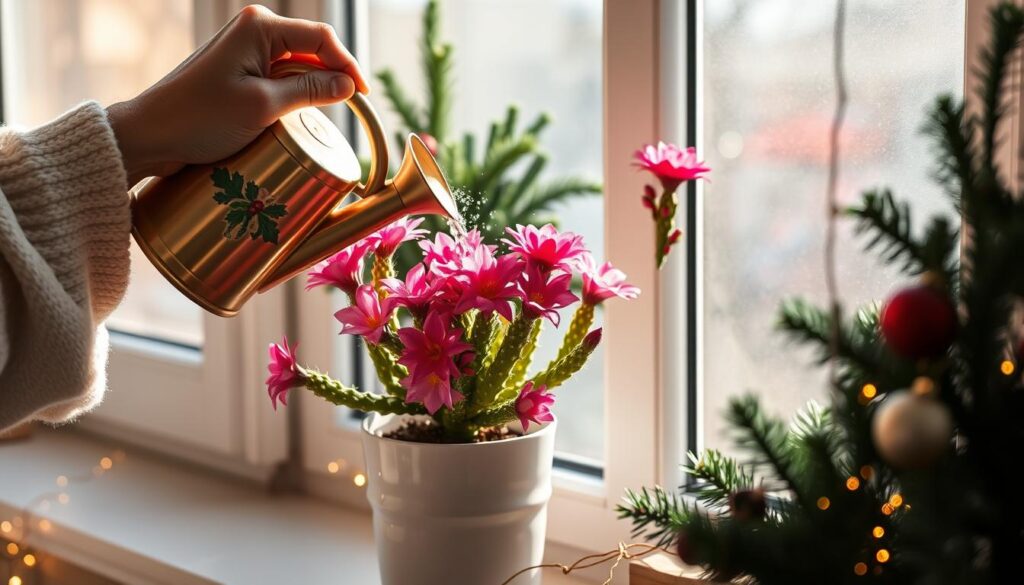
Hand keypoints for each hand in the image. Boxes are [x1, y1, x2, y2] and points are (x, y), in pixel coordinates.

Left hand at [107, 5, 367, 184]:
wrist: (150, 135)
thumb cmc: (199, 119)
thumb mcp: (262, 107)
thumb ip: (309, 91)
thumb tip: (348, 85)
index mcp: (259, 27)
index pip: (321, 38)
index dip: (348, 65)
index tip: (364, 96)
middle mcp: (253, 31)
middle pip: (312, 49)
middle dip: (332, 77)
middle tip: (349, 111)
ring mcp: (245, 51)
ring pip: (297, 66)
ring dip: (313, 90)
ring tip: (325, 118)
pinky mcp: (239, 73)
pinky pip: (279, 79)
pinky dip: (294, 97)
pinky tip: (299, 118)